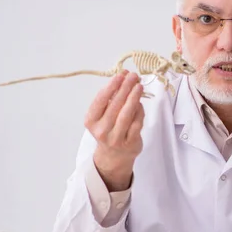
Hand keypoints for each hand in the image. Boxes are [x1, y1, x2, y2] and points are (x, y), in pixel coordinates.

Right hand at [84, 71, 144, 190]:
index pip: (101, 100)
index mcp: (91, 121)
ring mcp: (116, 138)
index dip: (111, 86)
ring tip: (139, 86)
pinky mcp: (130, 143)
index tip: (120, 75)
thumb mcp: (103, 115)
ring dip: (133, 98)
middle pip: (115, 105)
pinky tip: (140, 103)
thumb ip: (112, 97)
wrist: (114, 156)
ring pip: (126, 114)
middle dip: (125, 88)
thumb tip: (124, 76)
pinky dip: (139, 111)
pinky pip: (136, 123)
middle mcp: (102, 130)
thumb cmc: (109, 129)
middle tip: (133, 76)